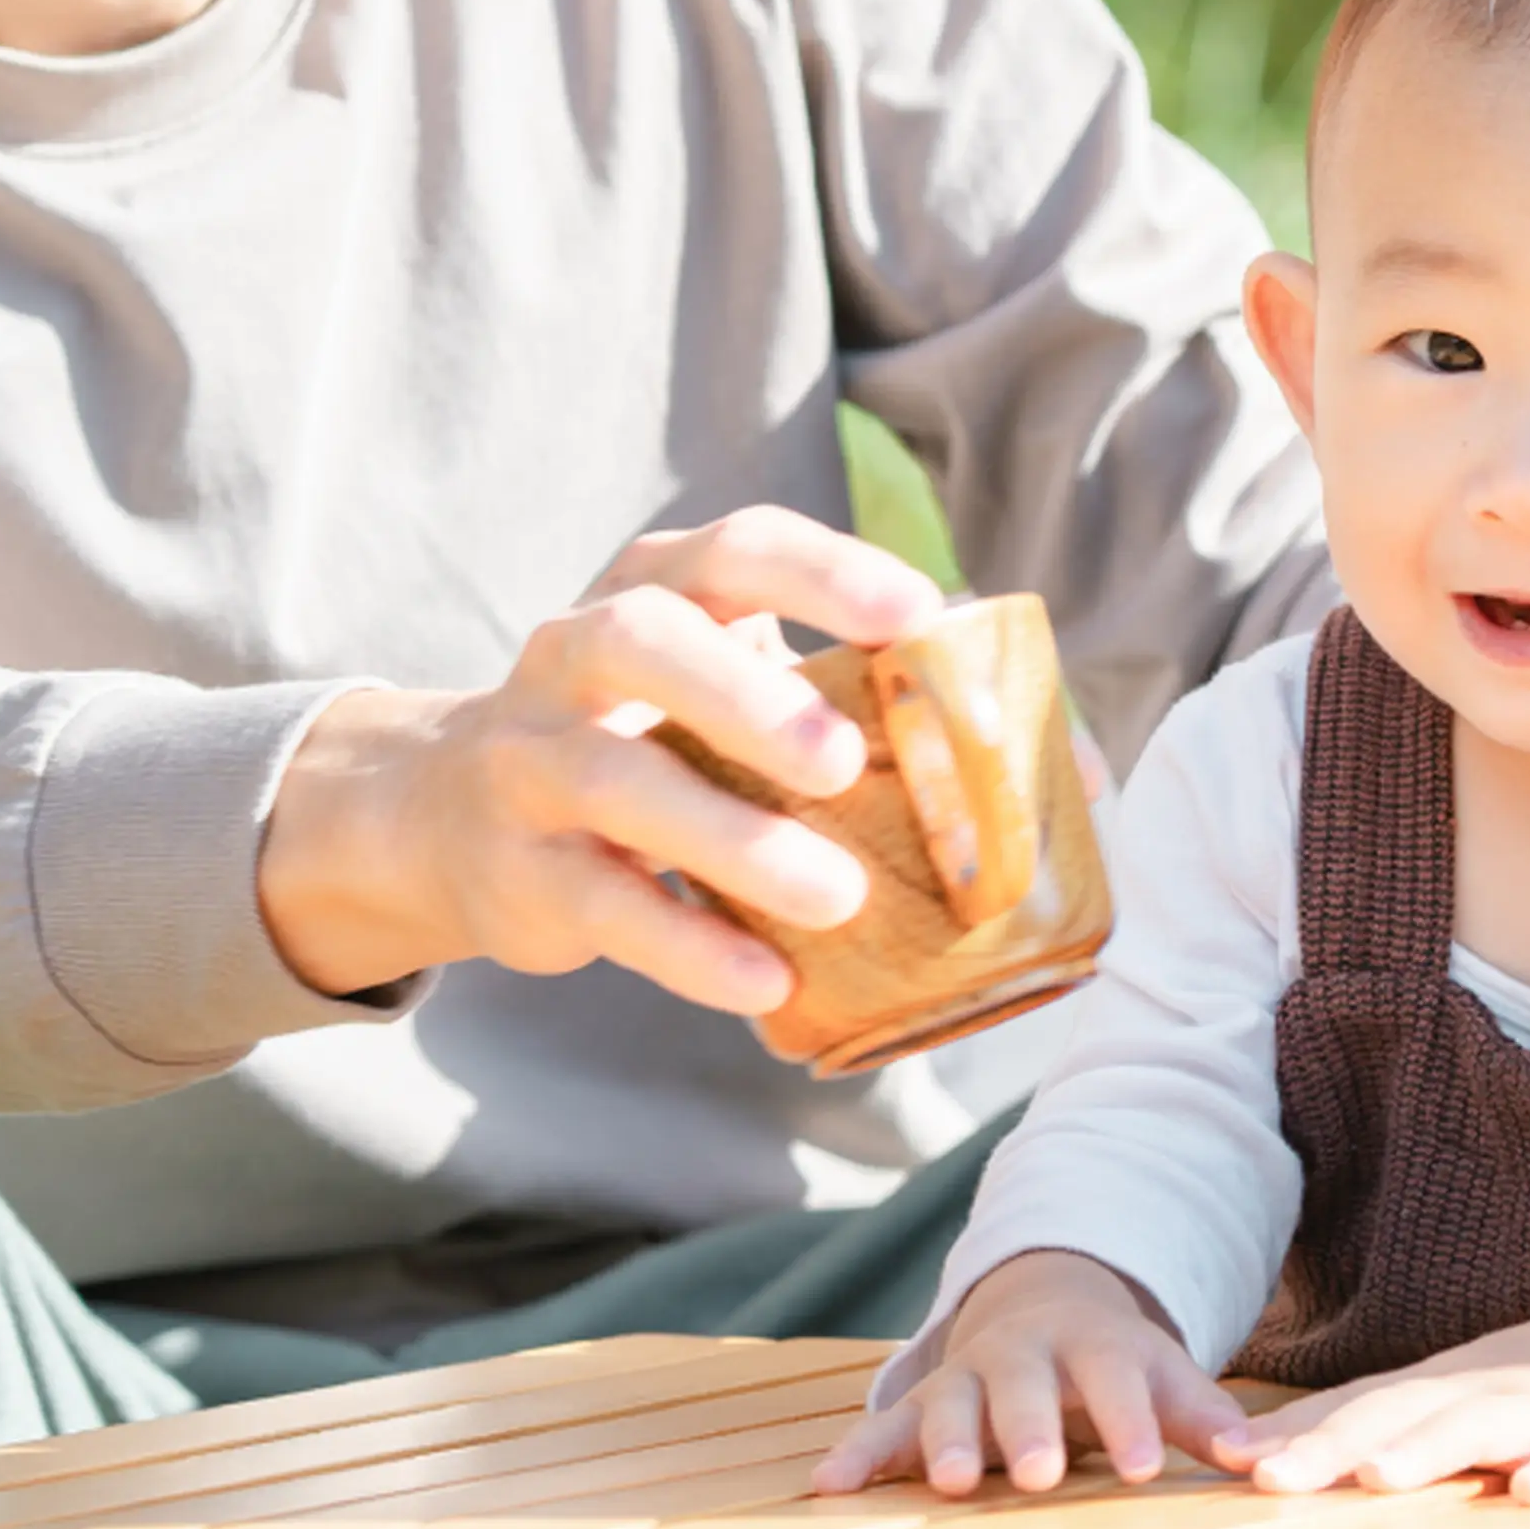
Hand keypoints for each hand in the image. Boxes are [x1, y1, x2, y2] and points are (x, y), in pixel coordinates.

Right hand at [255, 506, 943, 1008]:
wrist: (454, 818)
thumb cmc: (661, 736)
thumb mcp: (747, 692)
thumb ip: (883, 709)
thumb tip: (1075, 771)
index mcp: (662, 587)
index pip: (737, 549)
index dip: (824, 573)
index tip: (916, 614)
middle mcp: (578, 651)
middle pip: (643, 641)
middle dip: (746, 696)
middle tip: (843, 762)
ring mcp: (533, 758)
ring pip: (616, 780)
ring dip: (731, 839)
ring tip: (838, 895)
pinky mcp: (519, 867)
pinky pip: (600, 903)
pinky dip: (686, 945)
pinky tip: (768, 979)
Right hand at [813, 1249, 1252, 1497]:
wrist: (1043, 1303)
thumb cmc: (1113, 1361)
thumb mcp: (1161, 1374)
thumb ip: (1203, 1417)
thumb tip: (1261, 1463)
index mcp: (1092, 1344)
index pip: (1117, 1379)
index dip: (1132, 1421)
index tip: (1146, 1464)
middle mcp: (1022, 1355)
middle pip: (1025, 1388)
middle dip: (1030, 1429)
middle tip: (1041, 1474)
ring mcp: (965, 1376)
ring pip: (950, 1404)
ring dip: (945, 1442)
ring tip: (948, 1485)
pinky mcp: (918, 1403)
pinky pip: (882, 1428)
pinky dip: (856, 1455)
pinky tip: (826, 1487)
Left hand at [1241, 1364, 1529, 1506]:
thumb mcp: (1448, 1402)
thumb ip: (1363, 1427)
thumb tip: (1249, 1460)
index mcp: (1438, 1388)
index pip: (1352, 1408)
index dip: (1290, 1435)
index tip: (1221, 1460)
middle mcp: (1482, 1391)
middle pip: (1399, 1414)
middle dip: (1333, 1446)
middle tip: (1269, 1477)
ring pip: (1482, 1428)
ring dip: (1429, 1450)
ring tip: (1379, 1476)